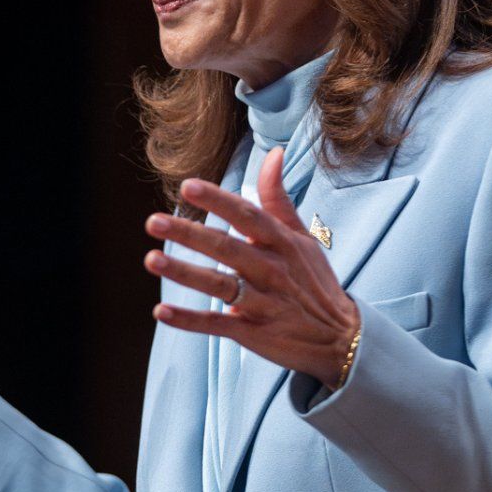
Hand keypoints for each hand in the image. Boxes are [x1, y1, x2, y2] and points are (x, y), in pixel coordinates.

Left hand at [143, 147, 361, 384]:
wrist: (340, 338)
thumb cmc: (314, 281)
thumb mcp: (301, 238)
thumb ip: (278, 199)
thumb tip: (274, 153)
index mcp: (281, 243)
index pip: (247, 215)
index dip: (218, 201)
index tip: (188, 187)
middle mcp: (272, 270)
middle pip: (227, 248)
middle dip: (189, 234)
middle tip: (153, 222)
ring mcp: (262, 303)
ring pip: (219, 285)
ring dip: (184, 273)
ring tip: (151, 260)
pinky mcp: (253, 333)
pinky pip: (217, 325)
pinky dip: (189, 321)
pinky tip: (160, 312)